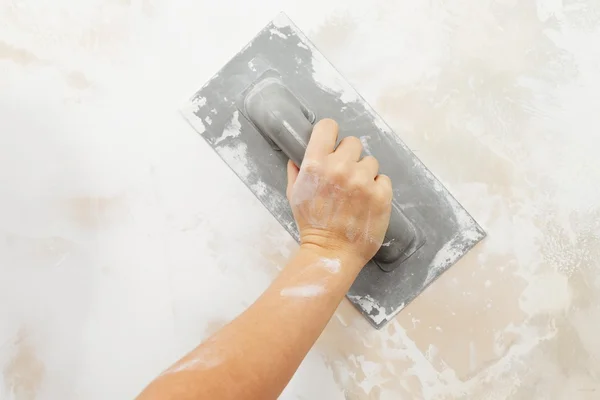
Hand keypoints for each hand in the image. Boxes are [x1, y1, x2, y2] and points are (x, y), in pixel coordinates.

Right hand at [286, 119, 392, 266]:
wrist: (331, 253)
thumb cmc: (311, 225)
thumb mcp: (294, 195)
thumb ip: (297, 171)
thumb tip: (297, 156)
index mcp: (316, 164)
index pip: (328, 127)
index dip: (330, 134)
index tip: (332, 144)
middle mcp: (341, 168)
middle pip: (353, 143)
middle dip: (349, 157)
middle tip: (345, 176)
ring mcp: (363, 181)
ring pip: (370, 161)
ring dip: (364, 173)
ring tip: (356, 193)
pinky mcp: (382, 194)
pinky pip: (383, 179)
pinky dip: (377, 188)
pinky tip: (367, 201)